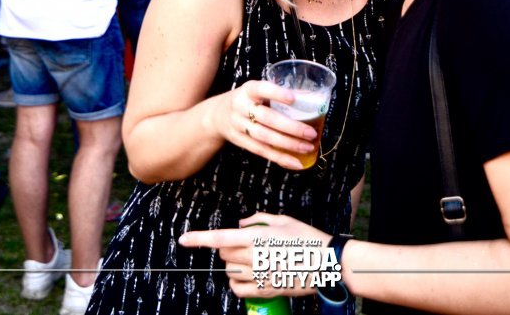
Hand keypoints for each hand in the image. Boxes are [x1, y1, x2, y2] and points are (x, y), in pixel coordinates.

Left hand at [179, 212, 329, 298]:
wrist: (326, 263)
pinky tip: (249, 276)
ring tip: (253, 259)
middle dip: (228, 247)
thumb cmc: (307, 238)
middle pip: (223, 253)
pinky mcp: (264, 289)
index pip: (219, 237)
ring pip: (229, 270)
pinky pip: (237, 289)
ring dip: (234, 264)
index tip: (183, 240)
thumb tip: (241, 223)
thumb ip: (257, 219)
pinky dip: (237, 282)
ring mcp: (258, 275)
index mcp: (256, 237)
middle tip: (246, 244)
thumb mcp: (283, 220)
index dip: (198, 239)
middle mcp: (253, 257)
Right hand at [208, 81, 317, 171]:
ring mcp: (238, 125)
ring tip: (307, 147)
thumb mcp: (255, 91)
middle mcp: (241, 106)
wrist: (216, 115)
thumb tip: (310, 99)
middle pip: (267, 118)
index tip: (294, 98)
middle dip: (291, 127)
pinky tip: (295, 162)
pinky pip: (261, 151)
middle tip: (311, 133)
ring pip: (265, 137)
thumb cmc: (246, 100)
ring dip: (288, 144)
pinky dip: (279, 158)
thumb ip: (276, 94)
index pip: (262, 89)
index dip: (277, 93)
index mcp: (248, 90)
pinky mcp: (240, 141)